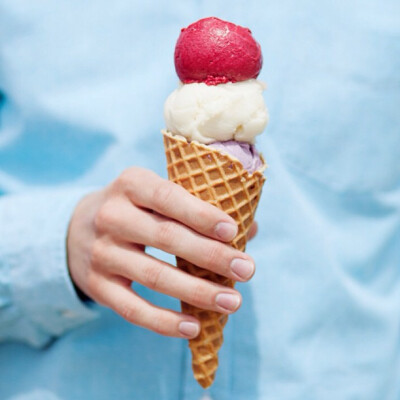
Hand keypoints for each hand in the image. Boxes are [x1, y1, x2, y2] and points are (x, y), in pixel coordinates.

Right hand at [67, 167, 255, 338]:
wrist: (79, 229)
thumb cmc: (137, 210)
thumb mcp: (156, 195)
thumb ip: (199, 207)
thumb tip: (251, 230)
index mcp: (131, 183)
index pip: (169, 197)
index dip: (201, 215)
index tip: (234, 232)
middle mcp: (111, 215)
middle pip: (166, 238)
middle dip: (211, 256)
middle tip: (247, 270)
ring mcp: (101, 252)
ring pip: (154, 276)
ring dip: (197, 293)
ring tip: (232, 302)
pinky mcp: (97, 285)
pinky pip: (132, 308)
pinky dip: (164, 322)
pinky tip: (194, 327)